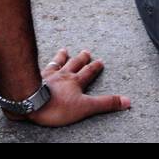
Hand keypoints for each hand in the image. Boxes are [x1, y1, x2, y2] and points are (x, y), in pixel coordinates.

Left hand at [3, 48, 130, 126]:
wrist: (31, 101)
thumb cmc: (58, 105)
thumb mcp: (86, 107)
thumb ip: (105, 104)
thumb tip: (127, 101)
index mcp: (75, 82)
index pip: (88, 72)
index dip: (95, 67)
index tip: (100, 61)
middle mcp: (62, 75)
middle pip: (74, 64)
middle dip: (81, 59)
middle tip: (85, 51)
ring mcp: (47, 75)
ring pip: (57, 63)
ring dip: (61, 57)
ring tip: (64, 50)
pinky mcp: (34, 78)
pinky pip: (39, 67)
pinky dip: (43, 64)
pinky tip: (38, 61)